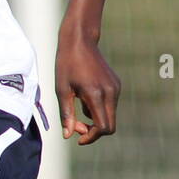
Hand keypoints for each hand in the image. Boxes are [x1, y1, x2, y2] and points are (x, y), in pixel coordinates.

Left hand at [55, 26, 120, 144]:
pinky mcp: (116, 84)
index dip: (91, 137)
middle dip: (94, 131)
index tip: (78, 138)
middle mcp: (111, 92)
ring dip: (95, 118)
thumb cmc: (66, 64)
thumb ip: (67, 114)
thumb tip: (68, 135)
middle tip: (77, 125)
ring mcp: (116, 88)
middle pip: (110, 126)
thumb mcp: (62, 90)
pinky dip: (98, 108)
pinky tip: (85, 95)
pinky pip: (110, 105)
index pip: (103, 127)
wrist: (80, 41)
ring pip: (110, 116)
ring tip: (78, 103)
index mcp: (96, 94)